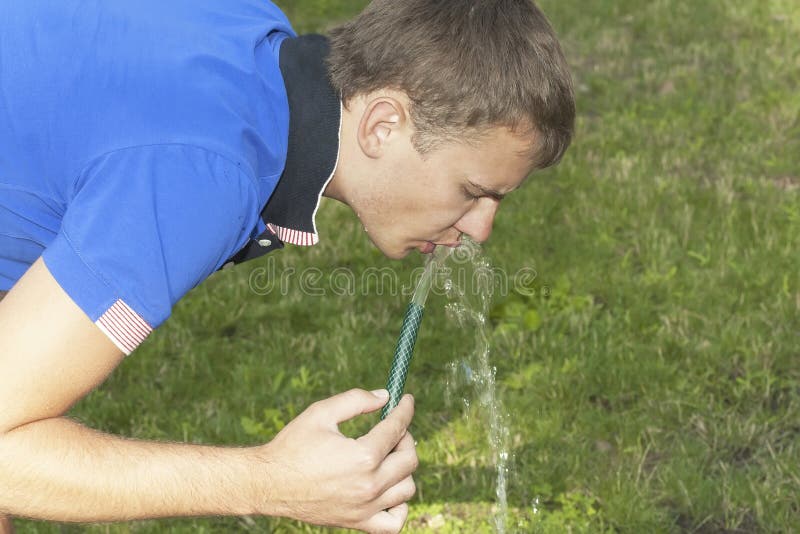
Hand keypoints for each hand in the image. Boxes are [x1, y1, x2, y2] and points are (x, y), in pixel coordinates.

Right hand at [256, 389, 417, 532]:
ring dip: (403, 469)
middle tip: (391, 429)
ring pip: (407, 488)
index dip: (405, 410)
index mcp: (362, 456)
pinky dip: (400, 507)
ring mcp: (365, 508)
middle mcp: (369, 485)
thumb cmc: (293, 446)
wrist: (268, 483)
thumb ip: (356, 400)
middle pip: (409, 459)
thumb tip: (385, 396)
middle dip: (405, 437)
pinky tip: (388, 490)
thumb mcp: (321, 413)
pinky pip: (394, 523)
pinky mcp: (357, 523)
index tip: (407, 400)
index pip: (397, 429)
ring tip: (387, 457)